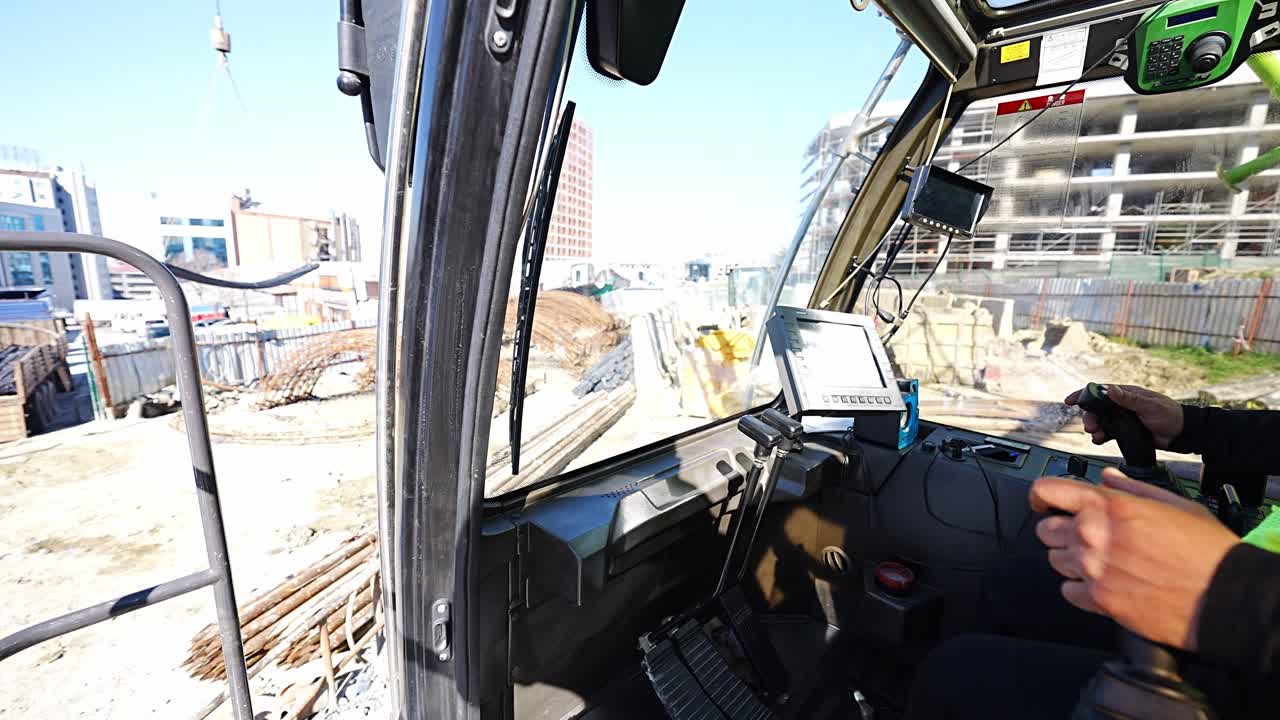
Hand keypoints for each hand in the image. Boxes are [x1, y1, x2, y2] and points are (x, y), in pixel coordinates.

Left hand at [1030, 469, 1238, 650]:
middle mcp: (1093, 534)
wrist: (1226, 596)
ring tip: (1101, 562)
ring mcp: (1093, 569)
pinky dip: (1080, 589)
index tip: (1044, 502)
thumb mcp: (1175, 504)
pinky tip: (1103, 584)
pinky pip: (1067, 591)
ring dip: (1071, 560)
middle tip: (1085, 535)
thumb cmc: (1207, 551)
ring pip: (1054, 560)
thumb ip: (1132, 488)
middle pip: (1046, 529)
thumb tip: (1107, 478)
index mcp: (1110, 506)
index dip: (1042, 496)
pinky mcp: (1099, 600)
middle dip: (1061, 530)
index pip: (1048, 490)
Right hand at [1064, 384, 1183, 449]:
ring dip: (1095, 428)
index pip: (1100, 391)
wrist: (1181, 434)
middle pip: (1096, 409)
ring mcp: (1122, 419)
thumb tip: (1110, 389)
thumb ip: (1129, 398)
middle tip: (1090, 427)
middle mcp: (1121, 405)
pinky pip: (1107, 433)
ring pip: (1100, 422)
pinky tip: (1101, 440)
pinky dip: (1101, 437)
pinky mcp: (1124, 431)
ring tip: (1097, 436)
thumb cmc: (1170, 415)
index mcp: (1126, 394)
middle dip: (1089, 417)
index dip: (1083, 395)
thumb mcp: (1149, 405)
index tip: (1070, 401)